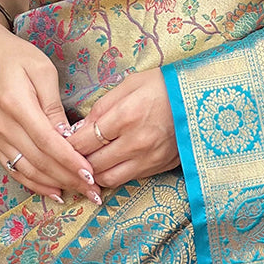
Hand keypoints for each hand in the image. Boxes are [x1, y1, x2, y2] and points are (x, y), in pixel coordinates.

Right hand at [0, 21, 102, 204]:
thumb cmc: (15, 55)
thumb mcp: (42, 70)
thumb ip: (53, 105)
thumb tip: (67, 136)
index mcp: (16, 105)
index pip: (48, 142)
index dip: (70, 162)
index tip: (91, 175)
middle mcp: (1, 125)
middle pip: (39, 161)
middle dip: (69, 179)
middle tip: (94, 191)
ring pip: (26, 170)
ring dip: (54, 184)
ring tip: (79, 193)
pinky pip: (13, 168)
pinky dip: (33, 183)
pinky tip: (53, 190)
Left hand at [70, 69, 178, 186]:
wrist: (202, 98)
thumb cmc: (164, 86)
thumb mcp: (130, 84)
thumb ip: (102, 106)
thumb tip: (81, 127)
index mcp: (126, 117)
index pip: (83, 142)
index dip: (67, 145)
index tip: (62, 142)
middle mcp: (135, 143)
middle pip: (91, 164)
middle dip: (76, 160)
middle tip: (70, 154)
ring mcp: (148, 158)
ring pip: (108, 178)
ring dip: (93, 174)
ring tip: (88, 163)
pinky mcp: (159, 167)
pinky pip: (127, 179)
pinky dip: (114, 174)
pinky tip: (109, 165)